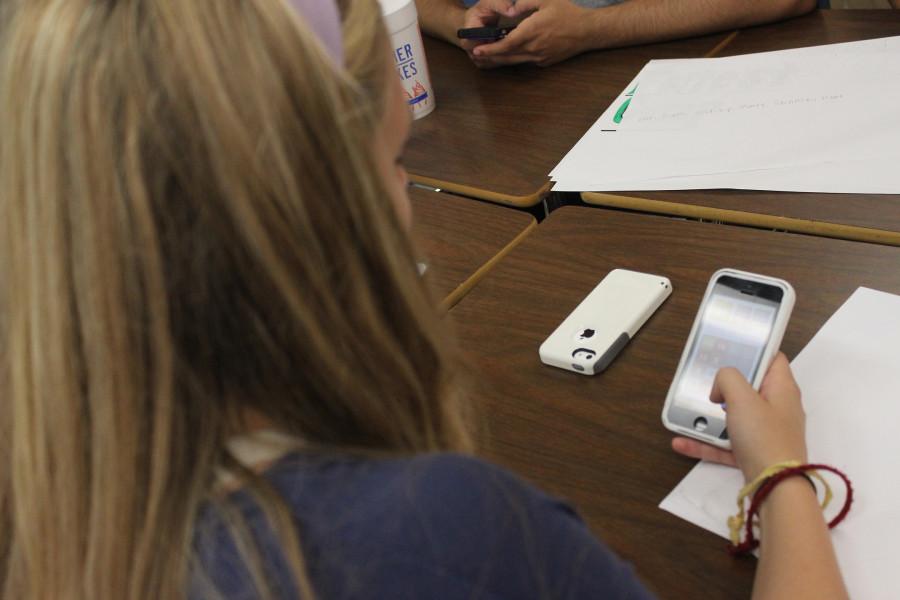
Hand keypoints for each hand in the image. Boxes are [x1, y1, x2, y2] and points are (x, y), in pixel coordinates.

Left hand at [469, 0, 594, 67]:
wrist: (588, 31)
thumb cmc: (568, 13)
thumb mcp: (545, 0)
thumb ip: (524, 4)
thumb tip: (510, 9)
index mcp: (531, 32)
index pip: (505, 44)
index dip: (489, 49)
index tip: (477, 50)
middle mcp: (533, 49)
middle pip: (506, 57)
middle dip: (489, 57)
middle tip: (475, 55)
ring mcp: (539, 58)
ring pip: (515, 61)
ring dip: (500, 60)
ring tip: (486, 57)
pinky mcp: (545, 62)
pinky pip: (525, 61)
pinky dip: (514, 59)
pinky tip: (508, 55)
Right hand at [671, 353, 807, 481]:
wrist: (775, 488)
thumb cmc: (763, 437)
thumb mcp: (742, 398)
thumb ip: (727, 378)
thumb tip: (721, 387)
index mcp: (782, 389)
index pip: (773, 359)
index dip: (754, 352)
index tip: (729, 350)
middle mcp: (777, 409)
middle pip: (750, 389)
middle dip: (726, 385)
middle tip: (704, 380)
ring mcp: (766, 433)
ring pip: (736, 418)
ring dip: (712, 416)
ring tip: (688, 412)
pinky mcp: (755, 454)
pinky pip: (727, 443)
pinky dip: (707, 443)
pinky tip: (681, 442)